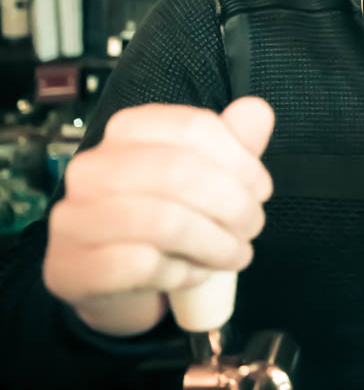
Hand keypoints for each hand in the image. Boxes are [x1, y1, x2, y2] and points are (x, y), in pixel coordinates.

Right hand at [43, 97, 274, 336]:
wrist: (119, 284)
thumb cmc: (167, 221)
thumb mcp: (208, 178)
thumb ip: (234, 144)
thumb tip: (257, 111)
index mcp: (128, 132)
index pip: (193, 127)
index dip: (241, 161)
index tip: (260, 189)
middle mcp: (92, 168)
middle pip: (180, 171)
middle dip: (233, 204)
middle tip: (252, 226)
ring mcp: (75, 219)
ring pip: (163, 221)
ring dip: (215, 243)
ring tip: (234, 254)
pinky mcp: (71, 268)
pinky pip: (140, 265)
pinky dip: (181, 272)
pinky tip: (193, 273)